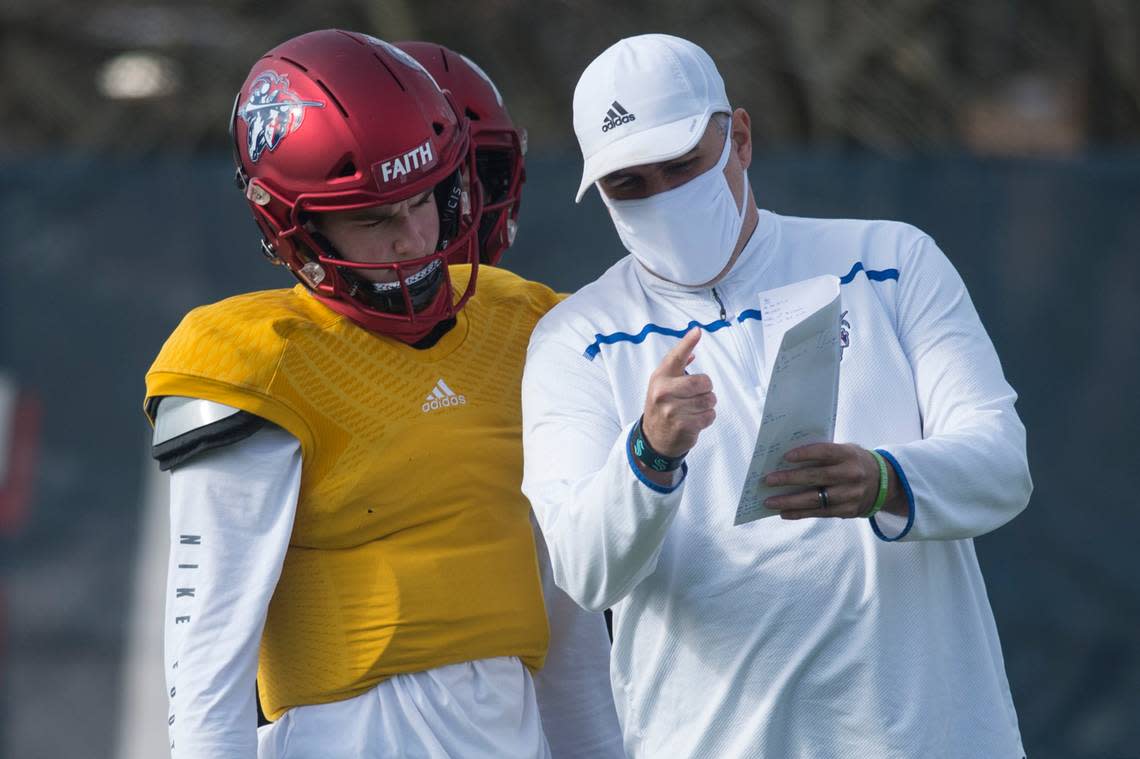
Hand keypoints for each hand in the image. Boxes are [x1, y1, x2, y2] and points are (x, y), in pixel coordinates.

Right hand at [641, 328, 716, 457]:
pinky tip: (695, 420)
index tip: (697, 331)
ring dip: (707, 405)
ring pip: (709, 400)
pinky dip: (707, 418)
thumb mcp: (661, 385)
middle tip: (698, 395)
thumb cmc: (661, 406)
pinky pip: (710, 416)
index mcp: (660, 378)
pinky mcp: (684, 426)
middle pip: (703, 382)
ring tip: (694, 409)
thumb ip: (676, 369)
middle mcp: (663, 392)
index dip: (688, 343)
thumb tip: (692, 352)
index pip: (676, 357)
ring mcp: (672, 410)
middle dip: (706, 389)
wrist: (654, 438)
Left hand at [762, 443, 882, 518]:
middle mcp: (851, 475)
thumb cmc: (853, 462)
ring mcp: (850, 495)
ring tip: (769, 502)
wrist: (884, 483)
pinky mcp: (848, 511)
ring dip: (789, 501)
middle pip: (817, 477)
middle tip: (768, 480)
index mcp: (849, 455)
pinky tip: (784, 512)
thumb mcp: (846, 451)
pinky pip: (820, 513)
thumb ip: (823, 453)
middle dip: (790, 479)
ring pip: (816, 500)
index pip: (825, 452)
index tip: (785, 457)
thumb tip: (787, 460)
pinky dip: (800, 513)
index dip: (805, 454)